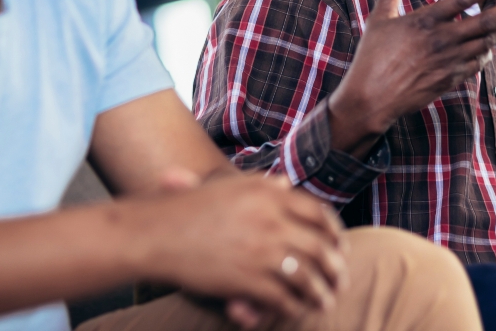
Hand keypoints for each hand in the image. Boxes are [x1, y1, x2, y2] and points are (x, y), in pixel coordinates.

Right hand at [128, 174, 347, 328]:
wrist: (155, 234)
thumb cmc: (187, 210)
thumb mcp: (229, 187)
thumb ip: (262, 186)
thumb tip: (286, 184)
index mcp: (269, 194)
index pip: (318, 213)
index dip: (333, 232)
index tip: (338, 245)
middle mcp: (271, 219)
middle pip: (320, 247)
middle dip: (335, 267)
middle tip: (340, 278)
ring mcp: (262, 251)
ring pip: (308, 276)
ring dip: (321, 292)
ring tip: (325, 301)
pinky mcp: (249, 279)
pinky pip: (284, 298)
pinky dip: (294, 308)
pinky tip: (296, 311)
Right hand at [328, 0, 495, 157]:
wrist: (371, 100)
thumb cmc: (371, 58)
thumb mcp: (379, 19)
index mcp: (425, 21)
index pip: (463, 0)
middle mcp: (442, 41)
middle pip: (486, 23)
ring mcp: (449, 62)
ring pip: (487, 43)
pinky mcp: (450, 80)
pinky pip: (477, 63)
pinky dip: (487, 52)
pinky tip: (491, 44)